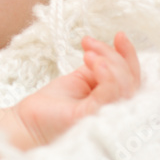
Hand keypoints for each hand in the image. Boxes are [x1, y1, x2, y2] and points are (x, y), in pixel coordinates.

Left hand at [12, 32, 141, 149]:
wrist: (27, 124)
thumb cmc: (52, 106)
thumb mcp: (80, 81)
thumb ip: (99, 70)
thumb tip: (107, 54)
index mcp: (114, 104)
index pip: (132, 79)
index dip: (129, 56)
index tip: (119, 35)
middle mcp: (117, 114)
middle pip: (131, 80)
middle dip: (114, 56)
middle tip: (89, 46)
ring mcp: (107, 117)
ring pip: (125, 86)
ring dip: (109, 62)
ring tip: (88, 54)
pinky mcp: (94, 119)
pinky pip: (111, 95)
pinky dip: (107, 75)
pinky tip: (94, 60)